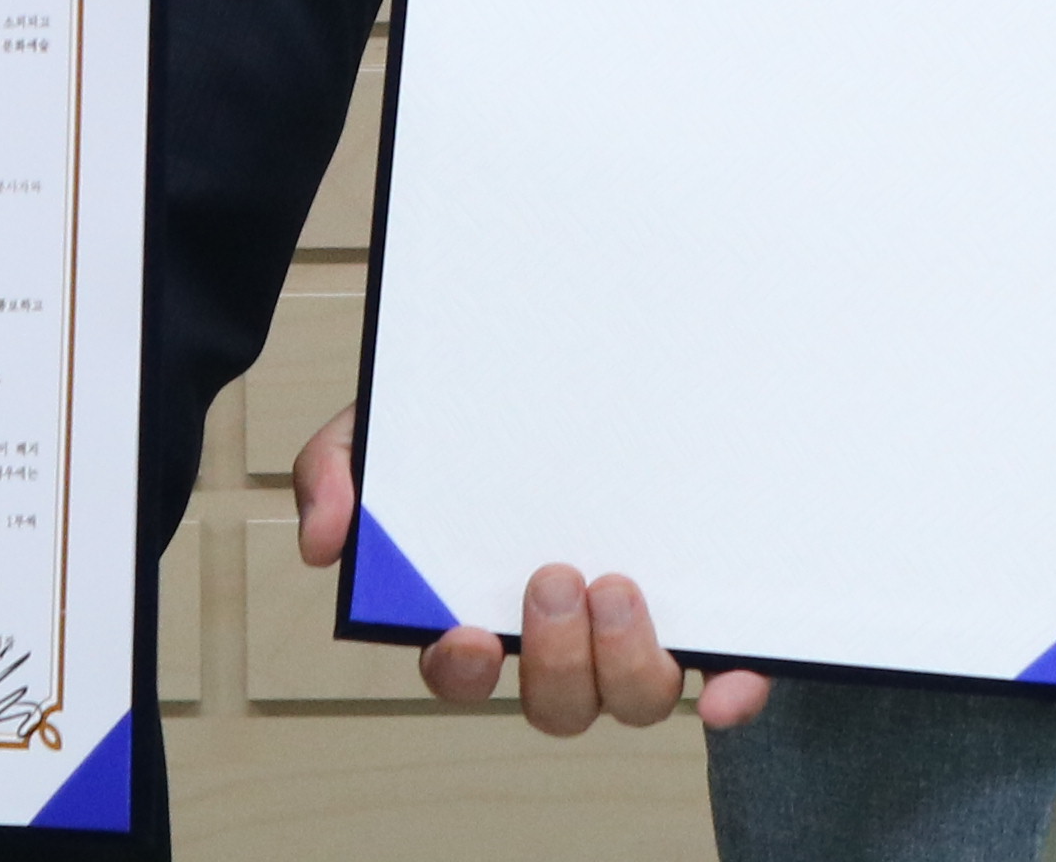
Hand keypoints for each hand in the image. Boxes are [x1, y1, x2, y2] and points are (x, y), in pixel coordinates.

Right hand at [291, 406, 766, 736]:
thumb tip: (324, 542)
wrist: (602, 351)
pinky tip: (728, 685)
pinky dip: (731, 693)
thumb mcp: (398, 423)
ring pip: (633, 699)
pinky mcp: (709, 616)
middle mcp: (564, 634)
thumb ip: (339, 469)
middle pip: (557, 703)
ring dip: (625, 665)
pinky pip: (725, 677)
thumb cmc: (483, 413)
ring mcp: (637, 630)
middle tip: (555, 578)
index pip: (461, 670)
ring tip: (620, 584)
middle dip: (553, 660)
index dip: (461, 669)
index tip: (465, 633)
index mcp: (483, 602)